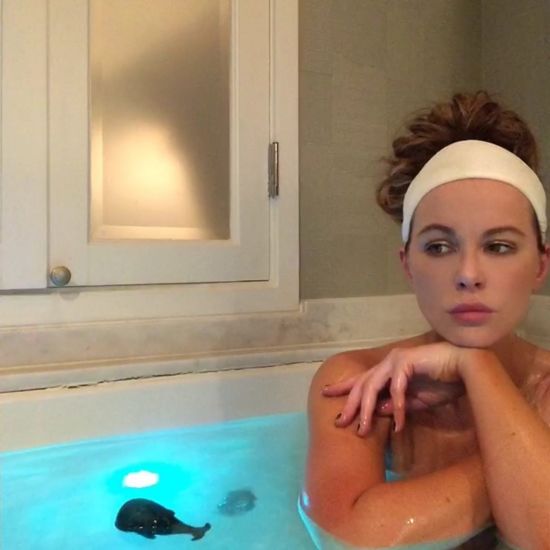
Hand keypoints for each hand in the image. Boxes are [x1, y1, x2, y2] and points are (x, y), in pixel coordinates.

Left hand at [323, 342, 469, 434]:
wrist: (466, 367)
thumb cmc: (443, 382)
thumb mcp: (416, 400)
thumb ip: (397, 405)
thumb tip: (378, 412)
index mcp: (388, 370)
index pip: (361, 380)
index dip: (343, 387)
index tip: (325, 394)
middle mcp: (387, 362)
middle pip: (361, 385)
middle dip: (349, 405)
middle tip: (339, 422)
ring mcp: (395, 360)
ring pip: (372, 386)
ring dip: (366, 409)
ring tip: (362, 429)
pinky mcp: (406, 361)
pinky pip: (396, 388)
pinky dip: (397, 407)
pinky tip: (399, 424)